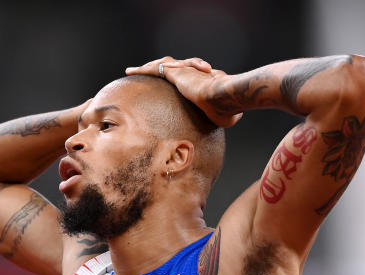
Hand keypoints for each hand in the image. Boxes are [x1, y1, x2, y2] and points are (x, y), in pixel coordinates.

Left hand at [125, 56, 243, 127]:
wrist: (223, 98)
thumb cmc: (227, 109)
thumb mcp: (225, 115)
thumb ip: (224, 114)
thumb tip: (233, 118)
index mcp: (201, 83)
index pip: (187, 79)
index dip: (178, 79)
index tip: (174, 82)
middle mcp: (191, 73)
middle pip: (172, 67)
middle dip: (159, 68)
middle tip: (147, 71)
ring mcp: (184, 71)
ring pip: (161, 65)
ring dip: (147, 67)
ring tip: (134, 70)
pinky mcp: (176, 72)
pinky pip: (154, 69)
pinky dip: (142, 70)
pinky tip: (131, 72)